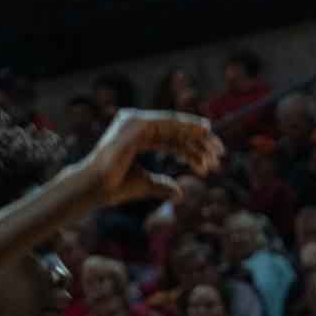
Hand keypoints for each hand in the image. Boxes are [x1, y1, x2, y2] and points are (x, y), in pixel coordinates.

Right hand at [80, 109, 223, 208]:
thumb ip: (161, 184)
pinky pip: (167, 123)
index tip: (212, 159)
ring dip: (197, 137)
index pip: (169, 139)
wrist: (95, 189)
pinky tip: (204, 132)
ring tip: (216, 152)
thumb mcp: (144, 183)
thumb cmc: (114, 187)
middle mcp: (134, 124)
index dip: (191, 148)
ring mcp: (133, 122)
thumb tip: (179, 193)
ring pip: (174, 126)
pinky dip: (187, 126)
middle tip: (220, 154)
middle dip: (199, 142)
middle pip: (174, 131)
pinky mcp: (135, 125)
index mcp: (135, 137)